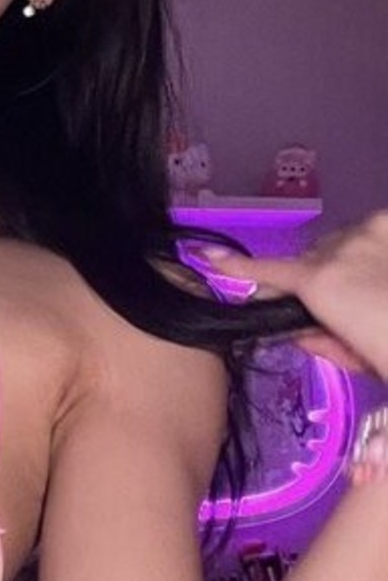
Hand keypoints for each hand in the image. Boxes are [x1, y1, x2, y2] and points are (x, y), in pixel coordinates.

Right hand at [201, 210, 387, 379]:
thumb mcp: (356, 358)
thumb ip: (319, 341)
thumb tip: (298, 330)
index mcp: (322, 283)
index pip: (270, 273)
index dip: (236, 268)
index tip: (210, 258)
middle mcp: (339, 247)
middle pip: (309, 261)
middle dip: (314, 280)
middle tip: (342, 312)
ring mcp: (369, 229)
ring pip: (339, 244)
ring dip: (344, 264)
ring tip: (372, 292)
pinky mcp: (387, 222)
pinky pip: (366, 234)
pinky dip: (369, 251)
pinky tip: (382, 273)